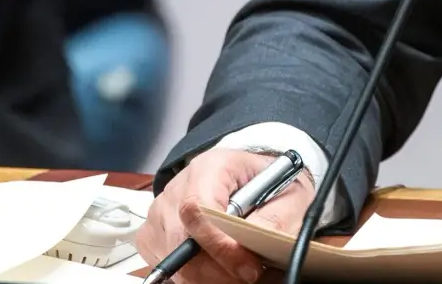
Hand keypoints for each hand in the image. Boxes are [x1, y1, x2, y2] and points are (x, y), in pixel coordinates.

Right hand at [138, 148, 318, 283]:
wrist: (253, 178)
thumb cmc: (269, 184)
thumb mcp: (287, 194)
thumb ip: (275, 218)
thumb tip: (256, 246)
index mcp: (210, 168)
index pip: (198, 208)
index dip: (219, 244)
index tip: (249, 267)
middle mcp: (177, 188)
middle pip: (182, 240)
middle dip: (219, 269)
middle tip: (251, 275)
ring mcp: (160, 213)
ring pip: (174, 260)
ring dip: (210, 276)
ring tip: (242, 269)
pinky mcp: (154, 235)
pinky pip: (168, 267)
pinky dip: (195, 277)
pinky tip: (220, 268)